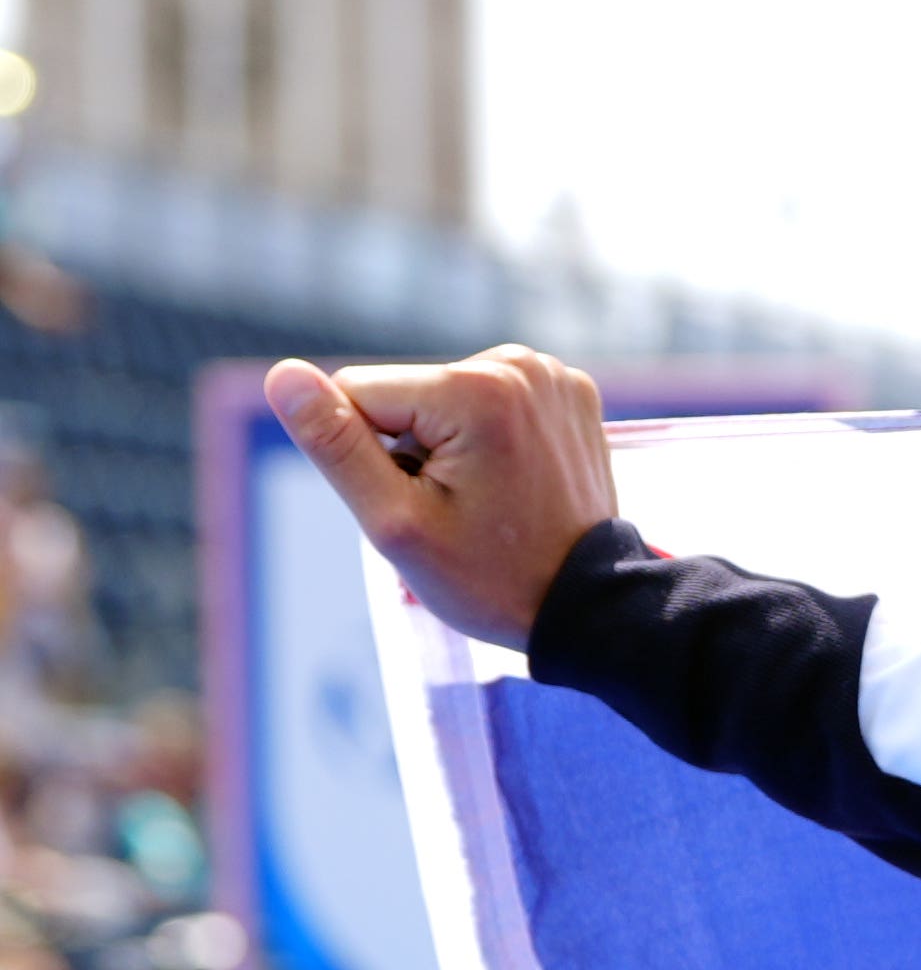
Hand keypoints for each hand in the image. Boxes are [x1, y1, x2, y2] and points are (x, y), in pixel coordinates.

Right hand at [262, 346, 620, 647]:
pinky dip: (487, 439)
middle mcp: (520, 363)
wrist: (588, 606)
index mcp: (476, 387)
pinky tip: (516, 480)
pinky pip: (487, 402)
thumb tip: (282, 376)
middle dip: (411, 451)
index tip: (425, 499)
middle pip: (403, 394)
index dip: (371, 456)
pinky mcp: (568, 390)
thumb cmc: (492, 578)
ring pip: (441, 399)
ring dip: (447, 447)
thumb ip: (335, 445)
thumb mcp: (396, 522)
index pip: (357, 393)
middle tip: (462, 507)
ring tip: (491, 498)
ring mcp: (552, 374)